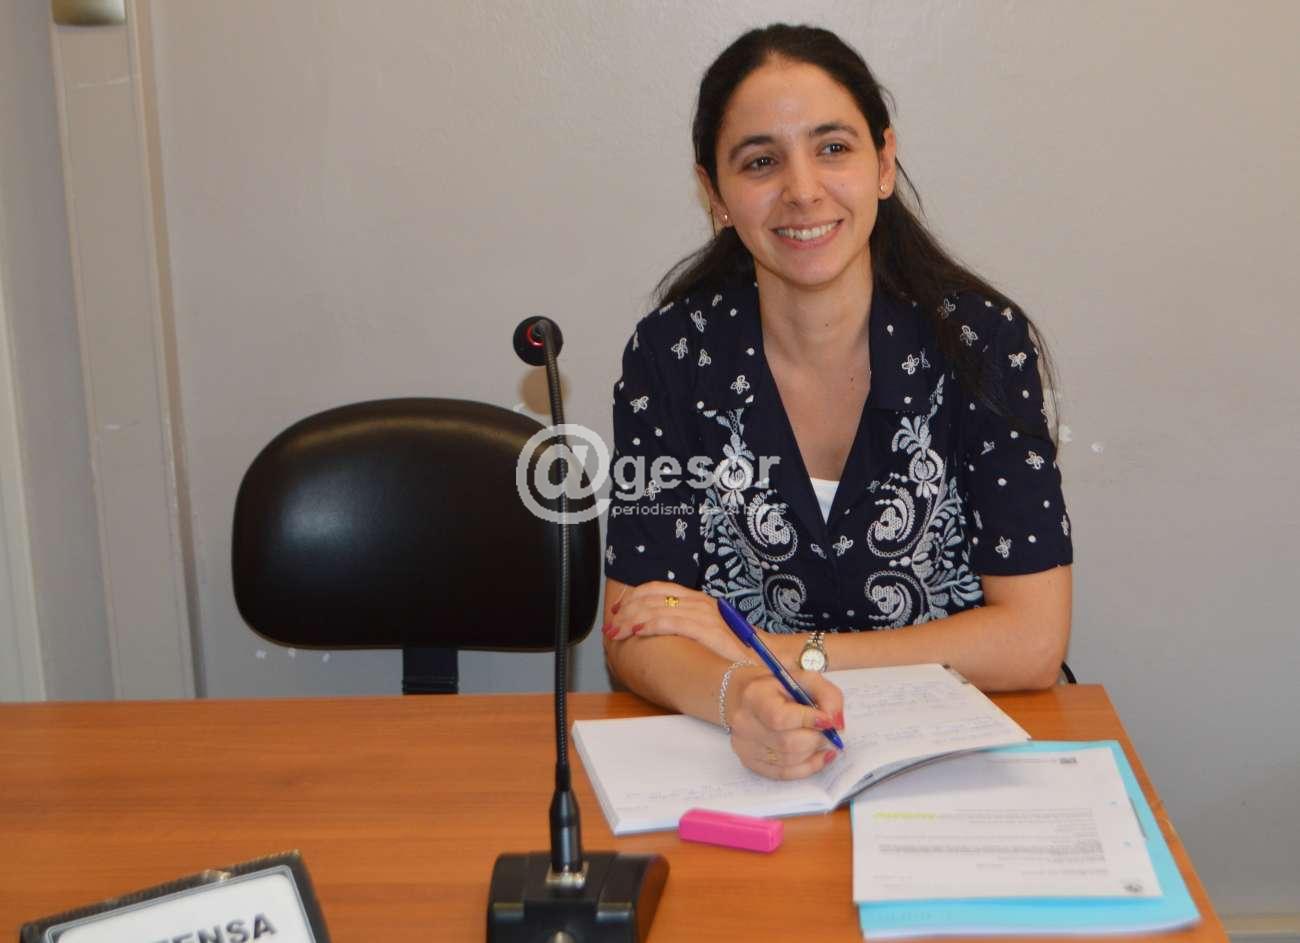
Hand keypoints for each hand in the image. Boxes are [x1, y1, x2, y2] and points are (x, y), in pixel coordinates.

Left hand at [603, 581, 749, 662]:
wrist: (761, 662)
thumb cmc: (731, 652)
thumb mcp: (704, 632)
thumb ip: (682, 625)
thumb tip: (650, 629)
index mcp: (697, 599)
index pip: (657, 589)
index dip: (633, 597)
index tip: (617, 611)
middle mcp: (700, 602)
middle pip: (652, 598)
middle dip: (626, 611)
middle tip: (610, 625)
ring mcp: (704, 614)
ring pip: (656, 609)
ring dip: (631, 620)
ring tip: (616, 632)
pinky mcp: (707, 630)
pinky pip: (670, 622)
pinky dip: (649, 626)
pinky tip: (636, 633)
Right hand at [726, 668, 845, 779]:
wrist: (749, 697)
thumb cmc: (780, 687)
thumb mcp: (805, 678)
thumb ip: (827, 695)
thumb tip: (836, 724)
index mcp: (754, 696)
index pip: (780, 718)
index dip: (809, 721)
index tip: (828, 721)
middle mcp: (744, 723)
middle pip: (787, 743)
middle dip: (816, 739)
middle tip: (830, 733)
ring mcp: (745, 745)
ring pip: (788, 760)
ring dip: (814, 753)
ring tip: (824, 741)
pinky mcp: (750, 762)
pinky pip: (784, 773)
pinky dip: (807, 767)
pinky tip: (818, 756)